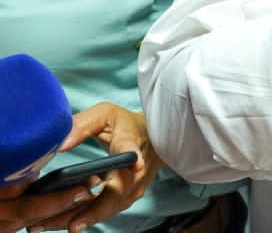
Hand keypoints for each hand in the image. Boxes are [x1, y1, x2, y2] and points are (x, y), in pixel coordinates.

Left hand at [0, 103, 162, 232]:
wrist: (153, 139)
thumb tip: (59, 144)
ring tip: (52, 225)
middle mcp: (136, 171)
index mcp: (132, 144)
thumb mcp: (106, 116)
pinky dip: (84, 218)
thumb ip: (82, 125)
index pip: (134, 151)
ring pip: (108, 209)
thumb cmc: (126, 126)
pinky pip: (103, 211)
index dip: (135, 158)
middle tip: (71, 225)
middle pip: (117, 194)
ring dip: (83, 219)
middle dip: (93, 211)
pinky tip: (61, 222)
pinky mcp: (125, 198)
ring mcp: (133, 187)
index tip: (135, 164)